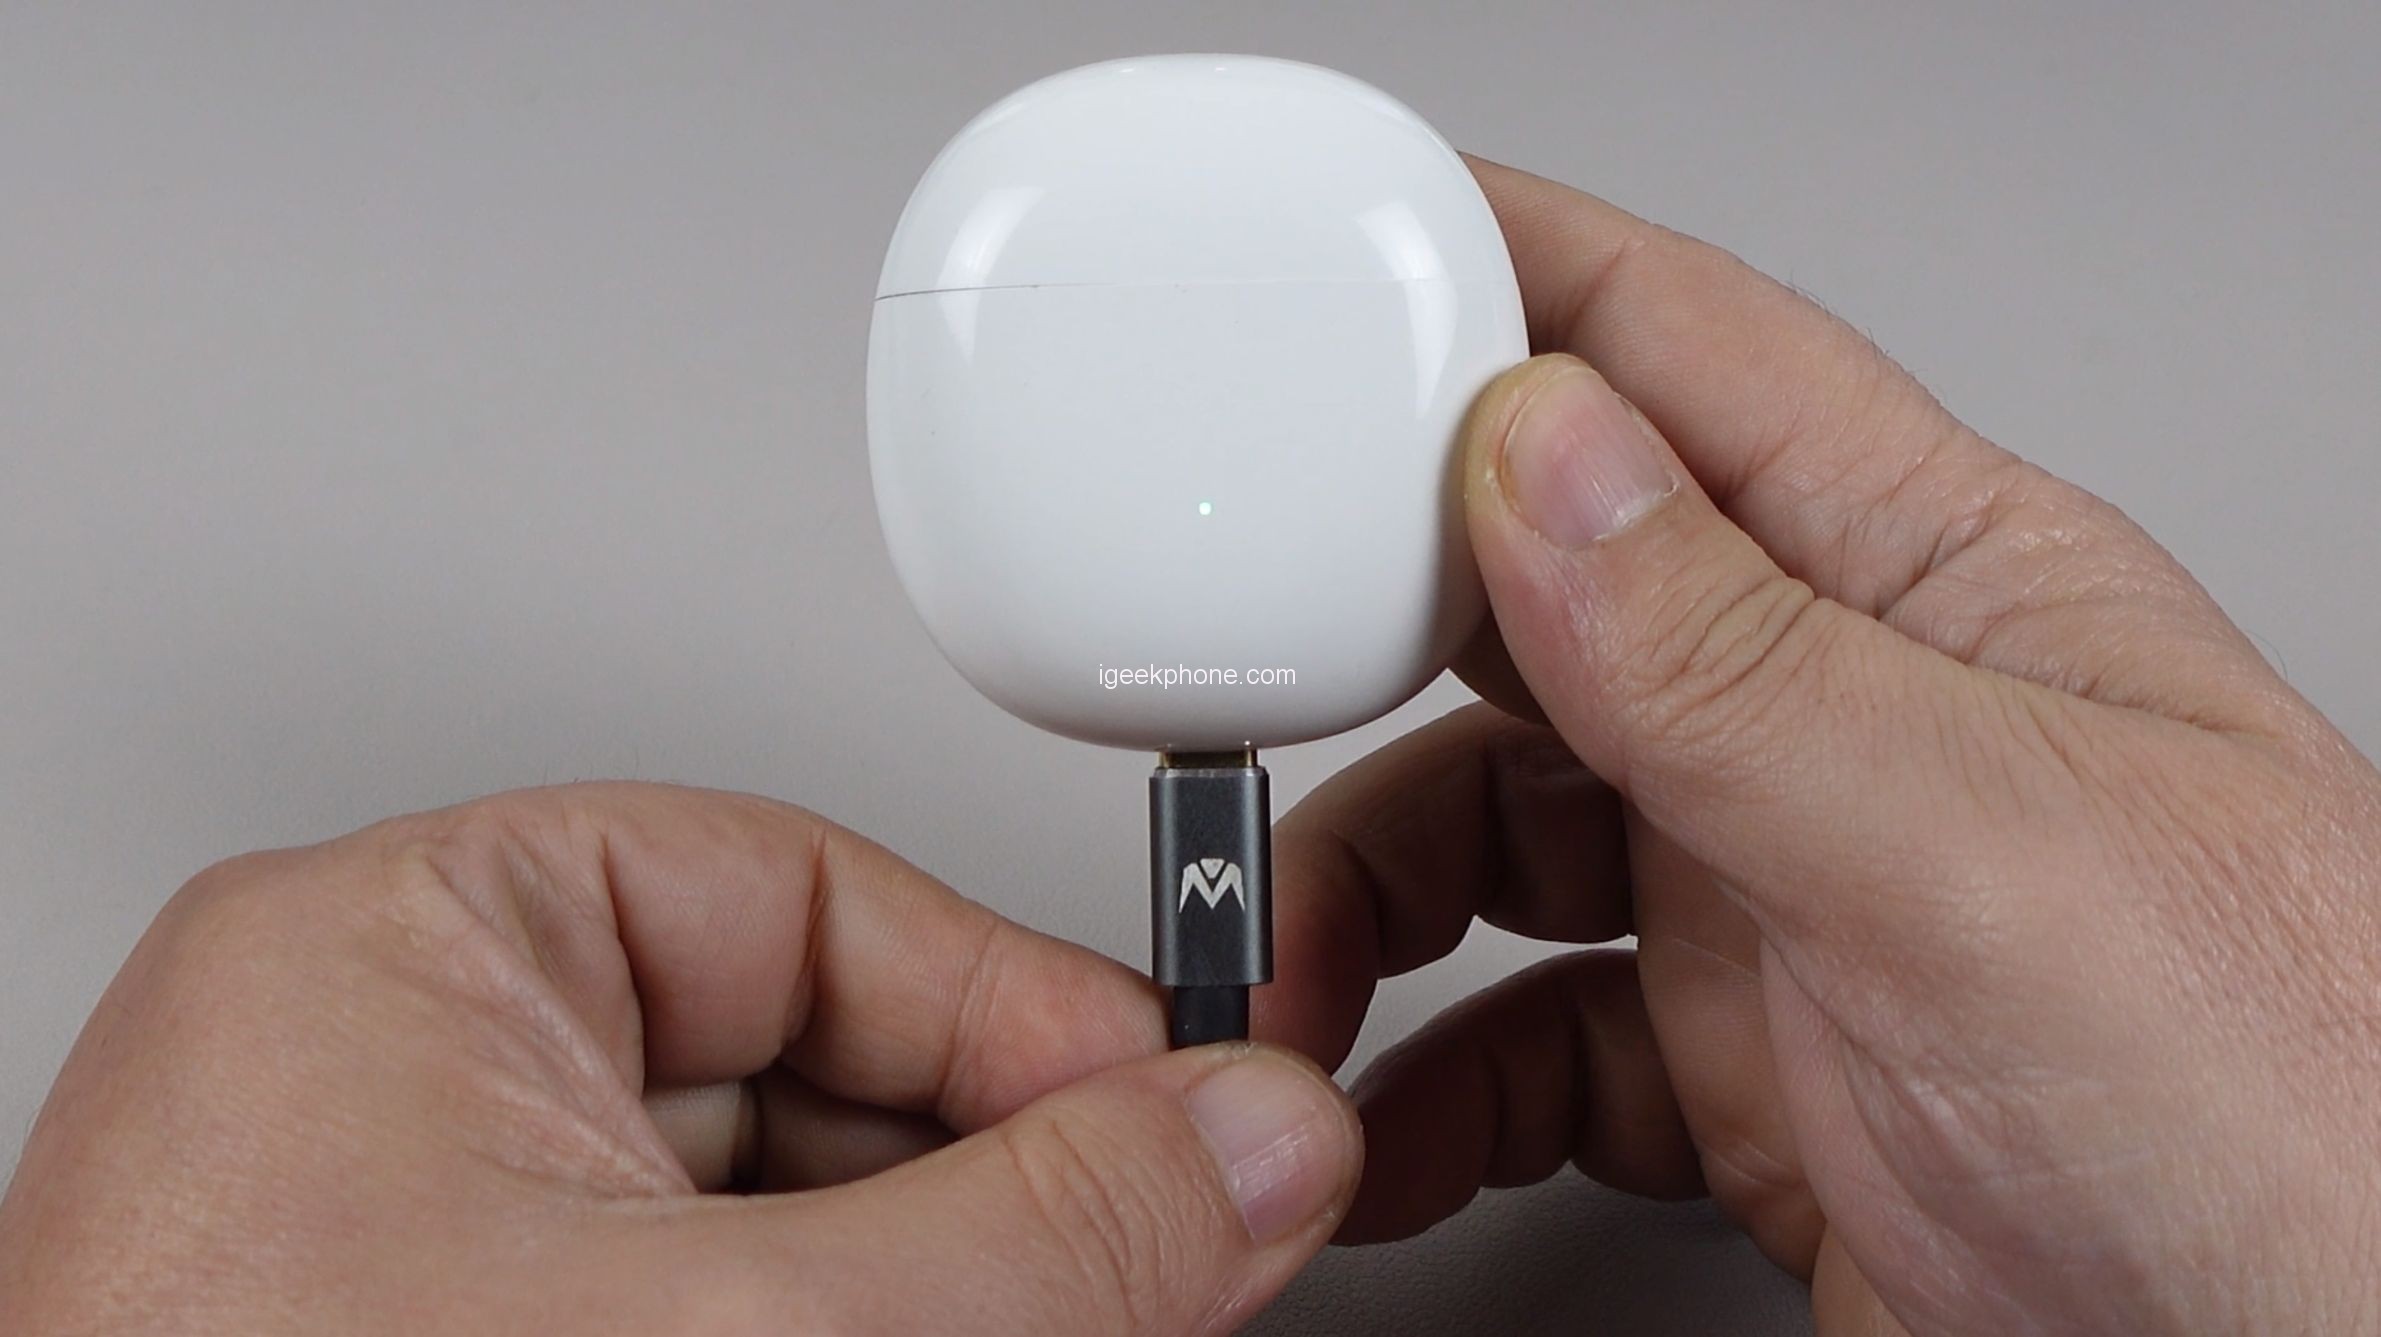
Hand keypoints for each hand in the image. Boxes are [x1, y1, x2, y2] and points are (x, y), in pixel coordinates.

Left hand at [0, 785, 1360, 1333]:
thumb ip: (1039, 1234)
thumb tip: (1242, 1141)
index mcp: (389, 962)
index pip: (791, 892)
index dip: (1017, 999)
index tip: (1179, 1105)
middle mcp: (385, 1091)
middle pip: (805, 1063)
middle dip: (996, 1179)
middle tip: (1159, 1260)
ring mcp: (411, 1256)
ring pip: (774, 1219)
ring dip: (941, 1287)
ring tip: (1075, 1329)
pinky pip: (707, 1314)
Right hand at [1259, 158, 2380, 1334]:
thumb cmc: (2305, 1136)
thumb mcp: (1996, 858)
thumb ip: (1743, 663)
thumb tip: (1539, 463)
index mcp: (1942, 593)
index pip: (1686, 360)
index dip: (1499, 289)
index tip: (1320, 286)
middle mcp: (1853, 727)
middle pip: (1542, 609)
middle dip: (1366, 648)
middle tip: (1238, 696)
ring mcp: (1797, 906)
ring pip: (1503, 839)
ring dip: (1370, 901)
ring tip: (1295, 985)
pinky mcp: (1755, 1081)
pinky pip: (1530, 1042)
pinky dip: (1432, 1082)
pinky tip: (1391, 1123)